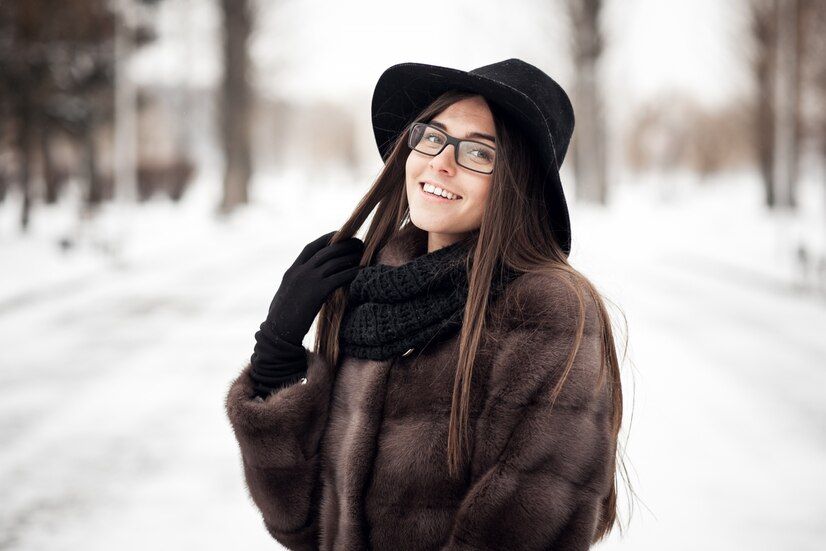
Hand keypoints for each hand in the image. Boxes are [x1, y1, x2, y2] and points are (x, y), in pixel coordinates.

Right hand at [264, 230, 363, 345]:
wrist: (277, 333)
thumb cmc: (282, 319)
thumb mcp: (287, 295)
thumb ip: (298, 284)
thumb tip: (311, 282)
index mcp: (292, 271)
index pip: (311, 247)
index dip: (327, 239)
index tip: (340, 235)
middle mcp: (300, 271)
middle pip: (327, 251)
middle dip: (345, 244)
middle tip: (359, 243)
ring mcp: (308, 280)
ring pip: (335, 261)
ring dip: (351, 256)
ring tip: (364, 254)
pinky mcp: (317, 292)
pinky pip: (339, 277)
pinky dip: (352, 272)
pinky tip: (362, 271)